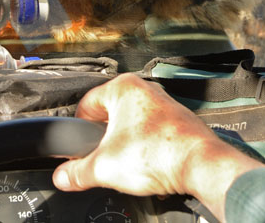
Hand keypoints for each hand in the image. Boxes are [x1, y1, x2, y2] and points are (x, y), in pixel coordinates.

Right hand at [52, 74, 263, 220]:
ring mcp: (164, 103)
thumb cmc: (159, 155)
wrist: (201, 166)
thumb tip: (63, 177)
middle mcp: (145, 89)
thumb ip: (76, 172)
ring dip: (126, 144)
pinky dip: (146, 148)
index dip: (78, 130)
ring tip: (128, 164)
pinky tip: (148, 165)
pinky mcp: (178, 120)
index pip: (85, 105)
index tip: (78, 148)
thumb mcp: (104, 168)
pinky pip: (152, 132)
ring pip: (132, 124)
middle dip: (104, 140)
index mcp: (123, 87)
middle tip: (104, 159)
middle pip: (109, 115)